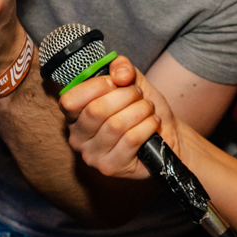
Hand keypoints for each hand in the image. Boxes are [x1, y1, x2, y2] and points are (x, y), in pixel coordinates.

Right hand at [61, 56, 175, 178]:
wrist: (167, 135)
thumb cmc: (141, 108)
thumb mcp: (132, 81)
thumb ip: (122, 68)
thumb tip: (121, 74)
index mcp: (75, 115)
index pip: (70, 100)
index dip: (96, 86)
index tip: (117, 82)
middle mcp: (78, 138)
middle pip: (96, 110)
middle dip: (125, 96)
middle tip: (138, 94)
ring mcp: (92, 156)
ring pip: (116, 125)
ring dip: (139, 110)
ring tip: (148, 108)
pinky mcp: (111, 167)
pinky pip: (131, 140)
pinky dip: (147, 126)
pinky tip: (152, 122)